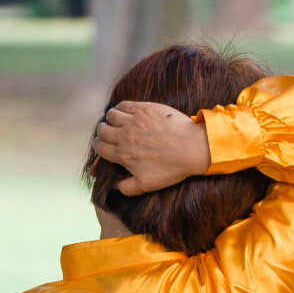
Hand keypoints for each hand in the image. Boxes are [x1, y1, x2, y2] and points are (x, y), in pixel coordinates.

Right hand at [93, 101, 211, 196]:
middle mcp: (125, 136)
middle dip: (104, 133)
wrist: (193, 148)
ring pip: (111, 115)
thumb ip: (127, 188)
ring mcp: (135, 120)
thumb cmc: (172, 167)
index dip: (100, 147)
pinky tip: (127, 112)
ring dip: (111, 119)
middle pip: (102, 130)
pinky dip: (121, 108)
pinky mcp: (145, 109)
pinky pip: (124, 104)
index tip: (104, 146)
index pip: (100, 148)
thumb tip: (114, 186)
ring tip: (119, 122)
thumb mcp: (148, 184)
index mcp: (123, 154)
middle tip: (111, 134)